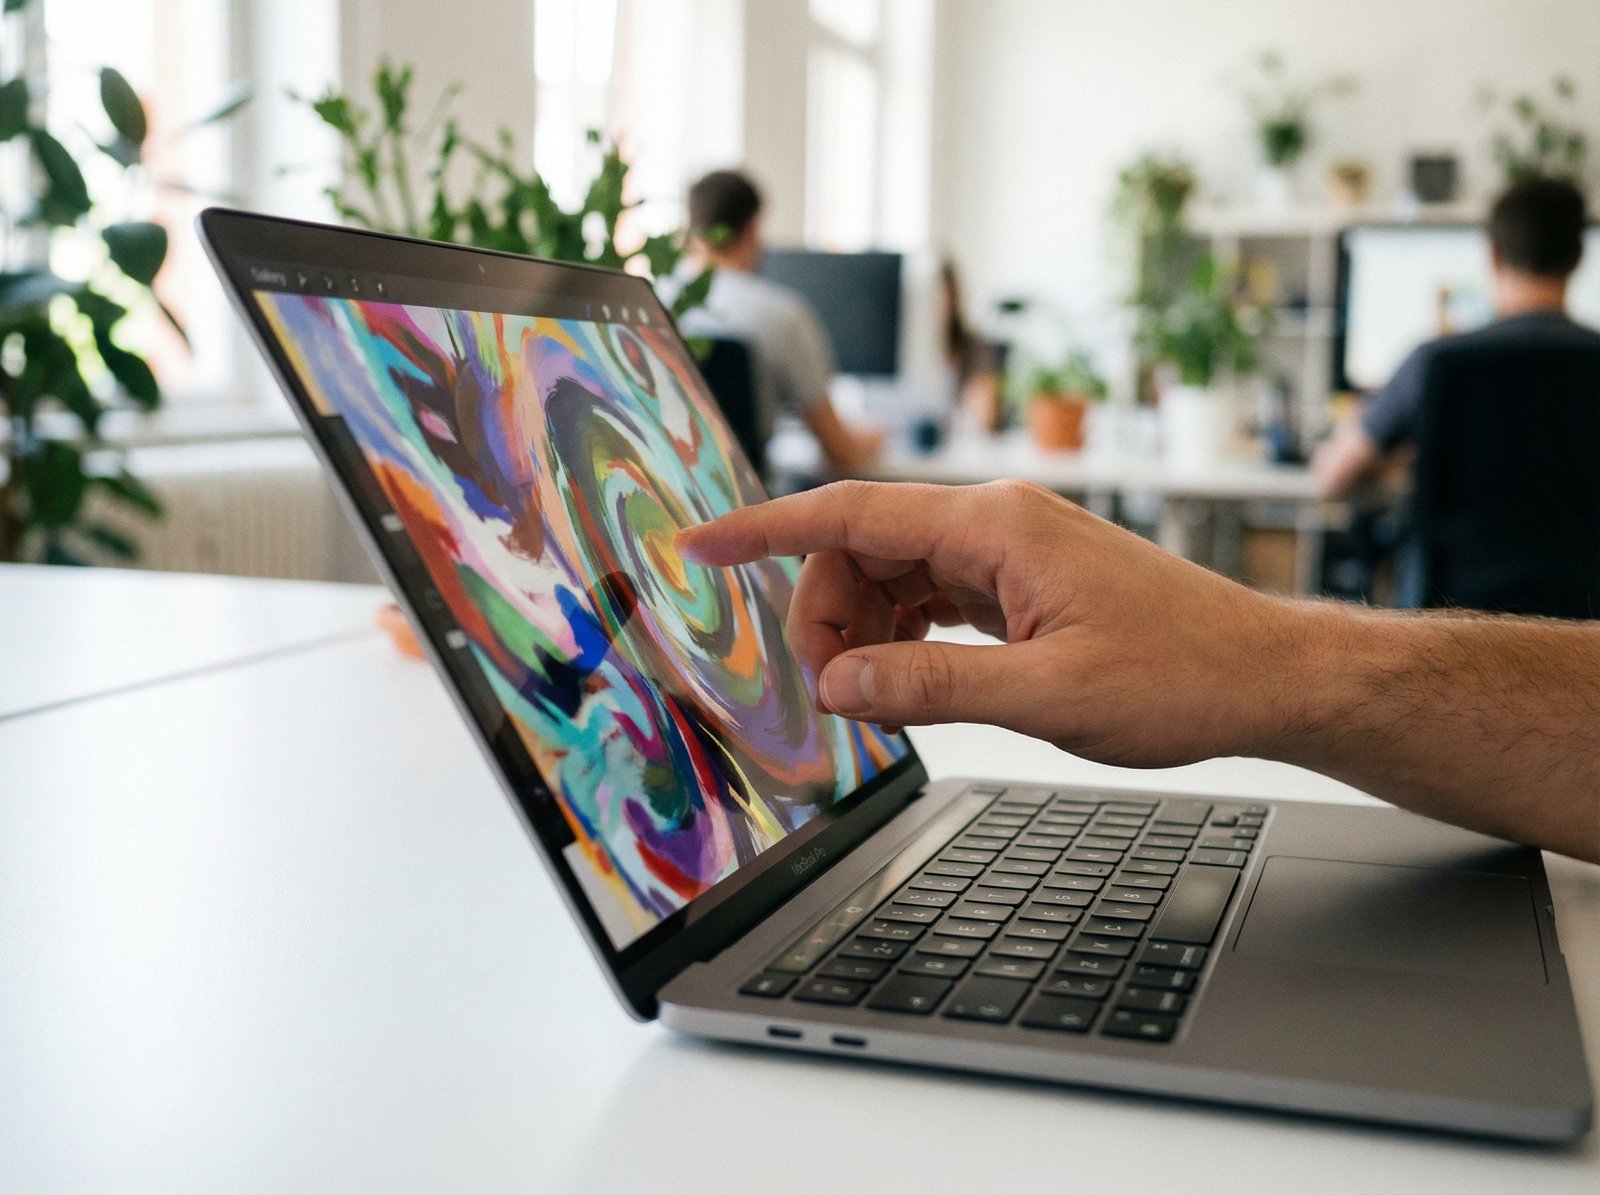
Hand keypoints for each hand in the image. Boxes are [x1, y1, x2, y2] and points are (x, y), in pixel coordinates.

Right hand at [676, 480, 1294, 768]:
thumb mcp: (1048, 696)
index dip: (763, 528)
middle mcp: (997, 522)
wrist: (1265, 676)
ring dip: (866, 634)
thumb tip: (838, 686)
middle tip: (835, 696)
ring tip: (878, 700)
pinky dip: (905, 638)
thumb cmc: (1182, 677)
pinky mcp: (1024, 582)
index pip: (850, 512)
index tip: (699, 542)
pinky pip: (933, 597)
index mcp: (995, 525)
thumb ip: (930, 688)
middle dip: (827, 617)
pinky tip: (910, 681)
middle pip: (863, 549)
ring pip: (894, 576)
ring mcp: (1011, 550)